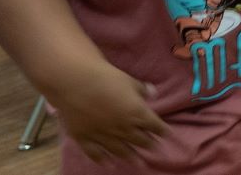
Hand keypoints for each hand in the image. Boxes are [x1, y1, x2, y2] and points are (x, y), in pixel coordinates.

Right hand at [52, 63, 167, 162]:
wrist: (74, 82)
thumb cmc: (105, 77)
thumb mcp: (130, 80)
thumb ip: (142, 90)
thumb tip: (153, 93)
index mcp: (137, 113)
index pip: (155, 126)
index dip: (162, 131)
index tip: (166, 134)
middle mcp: (123, 128)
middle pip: (140, 140)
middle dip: (149, 145)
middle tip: (154, 149)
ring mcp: (103, 135)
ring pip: (121, 150)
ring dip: (131, 157)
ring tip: (139, 164)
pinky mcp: (84, 138)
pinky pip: (96, 153)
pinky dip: (103, 160)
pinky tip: (108, 164)